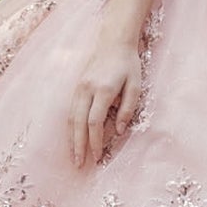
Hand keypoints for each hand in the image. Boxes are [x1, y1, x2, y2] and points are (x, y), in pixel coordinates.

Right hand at [69, 39, 143, 167]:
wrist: (113, 42)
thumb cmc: (128, 65)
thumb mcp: (135, 85)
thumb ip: (128, 108)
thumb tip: (119, 131)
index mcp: (103, 90)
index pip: (95, 122)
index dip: (95, 141)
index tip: (97, 156)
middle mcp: (87, 90)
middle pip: (78, 123)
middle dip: (78, 145)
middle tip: (78, 164)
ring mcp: (79, 88)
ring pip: (71, 118)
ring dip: (71, 139)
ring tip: (73, 156)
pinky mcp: (76, 88)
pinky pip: (71, 111)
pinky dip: (70, 128)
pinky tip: (72, 139)